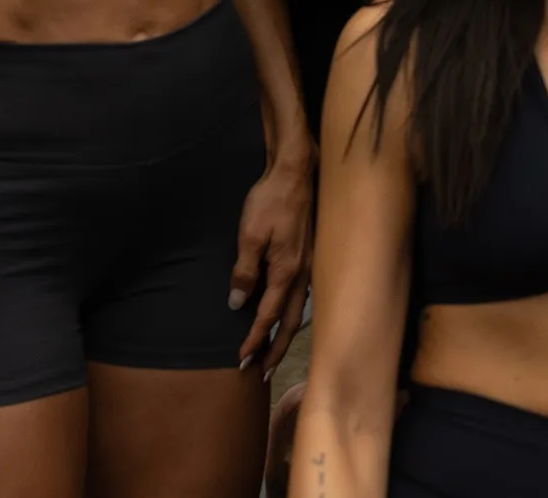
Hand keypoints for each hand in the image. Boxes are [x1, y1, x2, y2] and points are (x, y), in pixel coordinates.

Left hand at [231, 148, 312, 374]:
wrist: (296, 173)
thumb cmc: (271, 201)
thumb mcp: (249, 236)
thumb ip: (244, 272)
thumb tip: (237, 304)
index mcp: (286, 270)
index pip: (268, 315)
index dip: (255, 339)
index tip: (241, 360)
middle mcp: (303, 273)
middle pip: (291, 322)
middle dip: (277, 349)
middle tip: (263, 374)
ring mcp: (310, 265)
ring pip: (300, 310)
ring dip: (286, 334)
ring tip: (274, 352)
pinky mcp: (309, 256)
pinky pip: (302, 295)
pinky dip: (293, 314)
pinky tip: (287, 316)